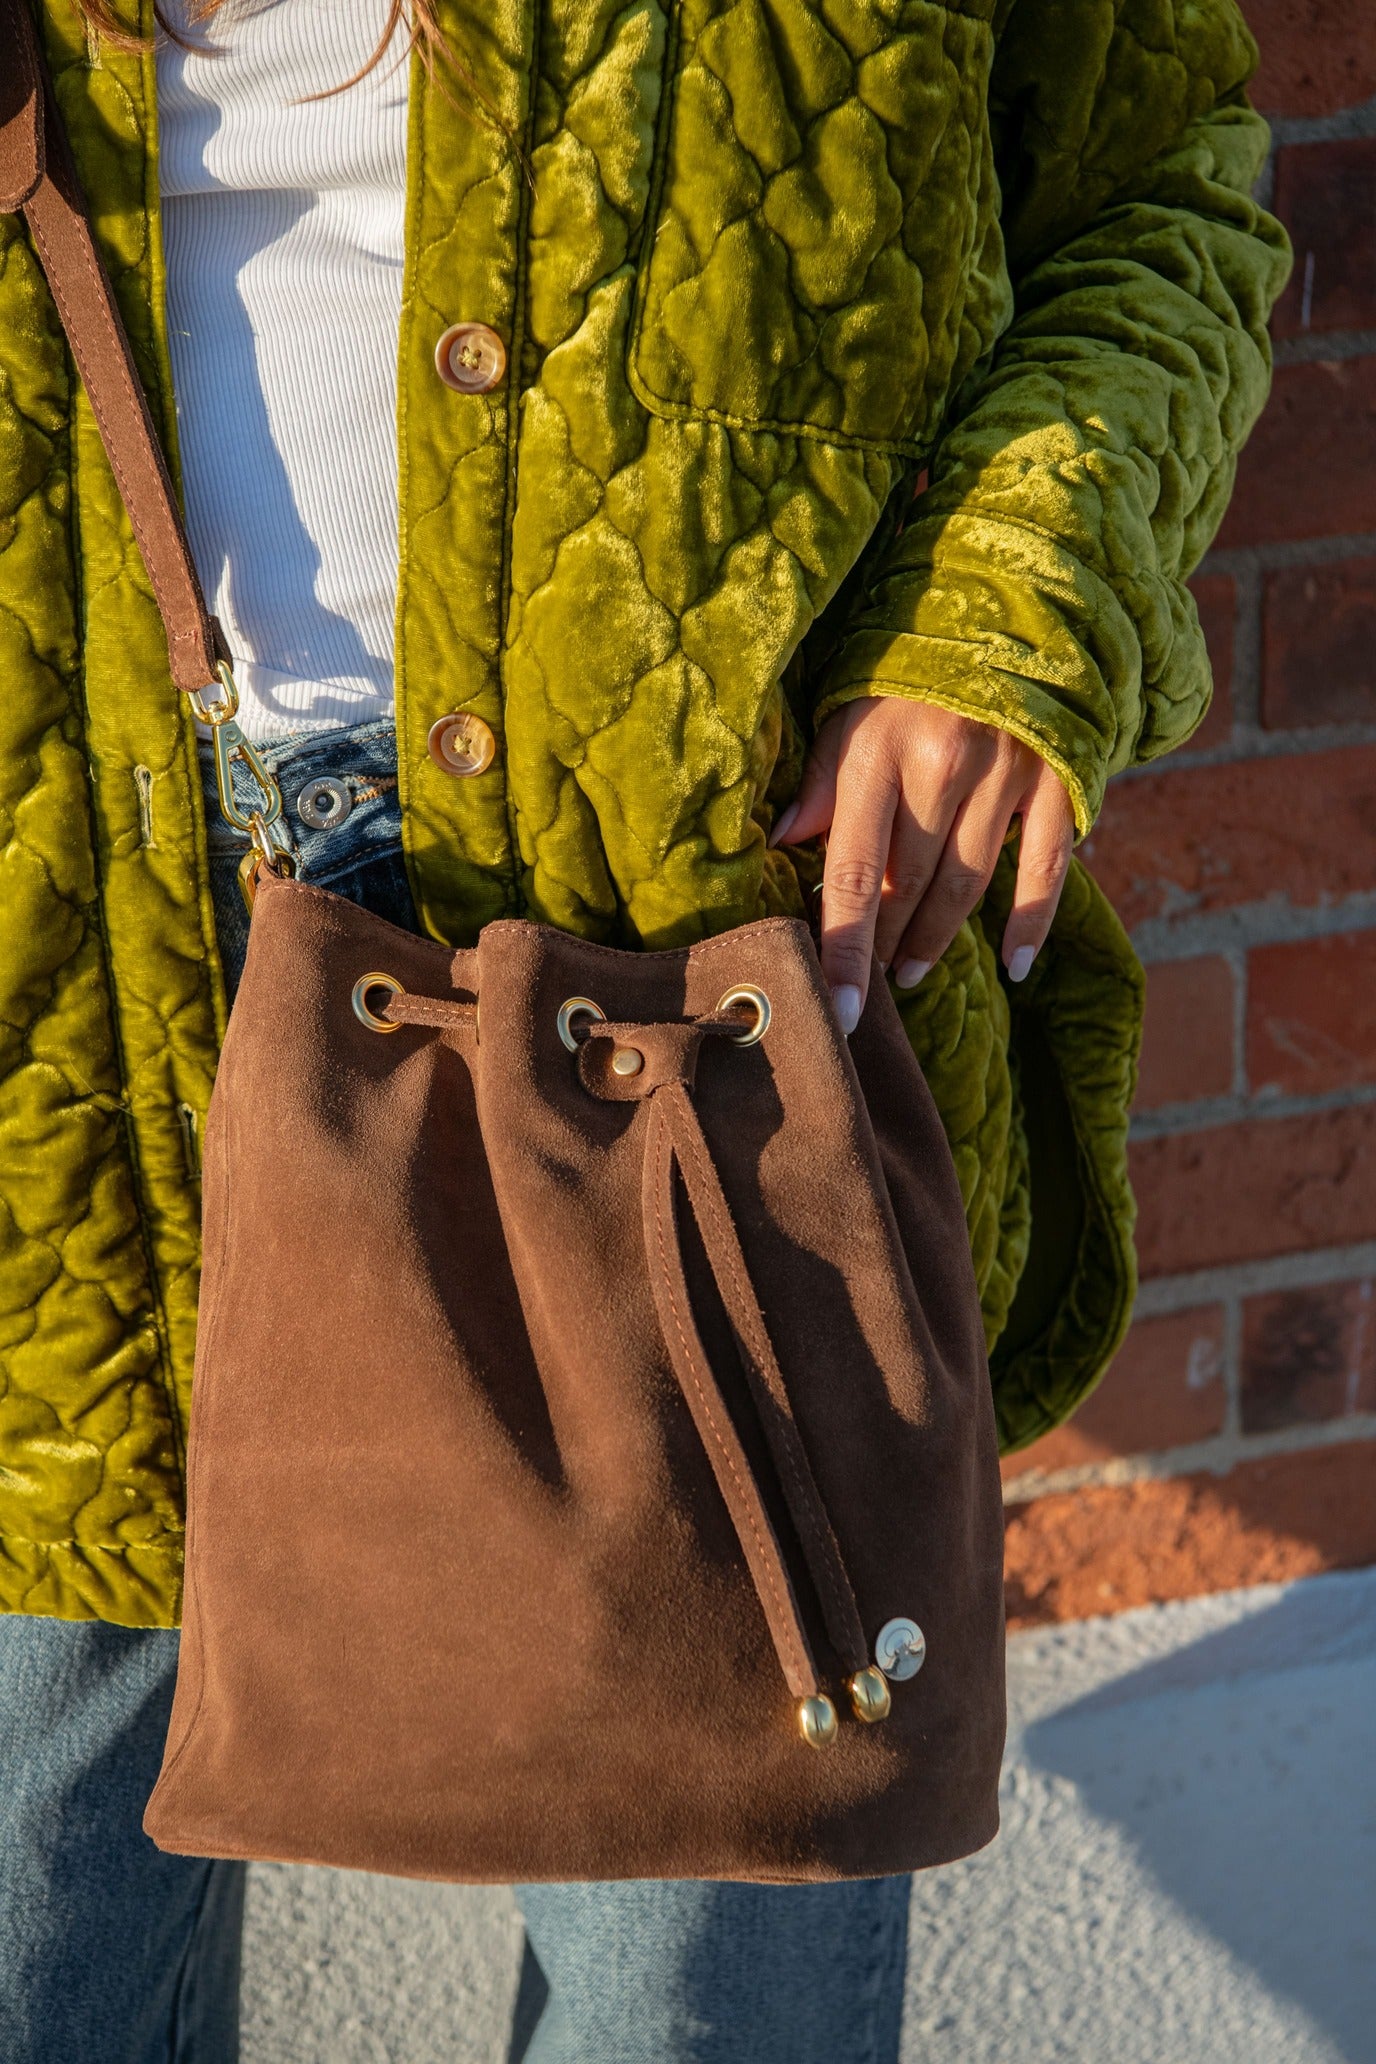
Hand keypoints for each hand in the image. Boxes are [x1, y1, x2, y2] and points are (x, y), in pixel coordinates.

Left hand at [769, 697, 1074, 1033]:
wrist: (1002, 605)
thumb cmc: (905, 669)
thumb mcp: (847, 709)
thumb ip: (820, 779)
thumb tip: (785, 841)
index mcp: (879, 754)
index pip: (856, 874)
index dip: (845, 950)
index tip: (836, 1010)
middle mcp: (943, 767)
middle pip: (911, 887)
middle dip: (886, 946)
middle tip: (869, 984)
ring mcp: (1005, 774)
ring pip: (967, 885)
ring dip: (937, 939)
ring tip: (911, 972)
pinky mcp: (1054, 778)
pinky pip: (1044, 868)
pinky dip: (1030, 922)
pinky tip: (1014, 965)